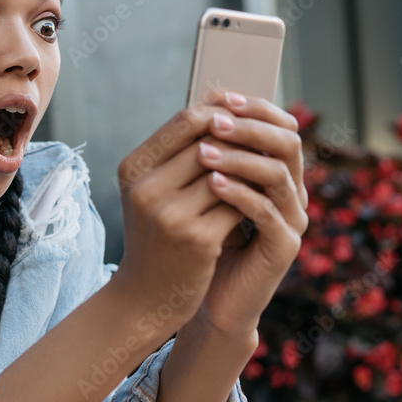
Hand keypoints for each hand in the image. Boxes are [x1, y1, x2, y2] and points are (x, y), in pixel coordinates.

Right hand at [112, 102, 249, 333]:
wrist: (145, 295)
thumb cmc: (155, 235)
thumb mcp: (152, 191)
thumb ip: (177, 153)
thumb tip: (221, 105)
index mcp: (133, 167)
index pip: (186, 120)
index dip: (222, 113)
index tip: (246, 118)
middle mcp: (146, 188)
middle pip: (210, 141)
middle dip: (243, 139)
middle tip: (267, 140)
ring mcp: (170, 214)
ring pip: (229, 171)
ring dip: (251, 169)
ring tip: (266, 168)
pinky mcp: (197, 239)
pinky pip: (238, 204)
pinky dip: (252, 199)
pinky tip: (261, 201)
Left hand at [191, 90, 308, 336]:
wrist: (208, 296)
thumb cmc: (203, 239)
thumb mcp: (203, 191)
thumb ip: (209, 155)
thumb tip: (196, 104)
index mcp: (277, 172)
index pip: (278, 125)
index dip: (253, 108)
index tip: (218, 96)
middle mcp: (292, 191)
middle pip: (287, 142)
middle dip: (249, 127)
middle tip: (215, 119)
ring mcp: (293, 219)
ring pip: (279, 174)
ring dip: (241, 158)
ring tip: (204, 151)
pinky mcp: (285, 246)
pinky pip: (268, 212)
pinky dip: (240, 194)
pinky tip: (212, 184)